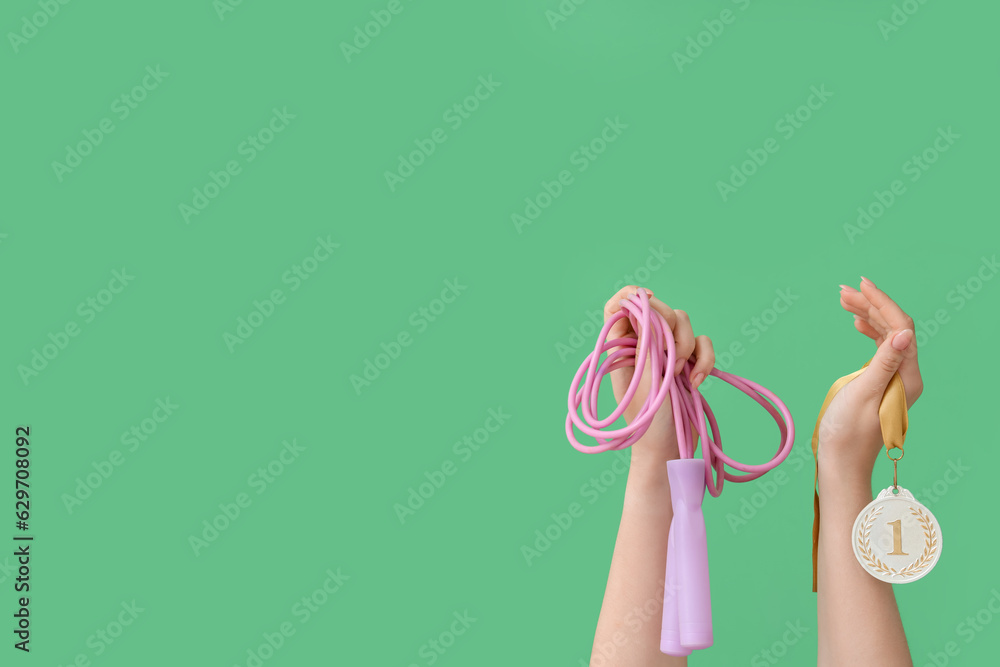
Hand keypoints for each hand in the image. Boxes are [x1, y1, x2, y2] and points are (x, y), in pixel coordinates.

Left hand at [602, 286, 714, 458]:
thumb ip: (646, 340)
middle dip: (670, 328)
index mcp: (621, 345)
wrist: (666, 450)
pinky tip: (696, 383)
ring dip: (687, 347)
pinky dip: (705, 360)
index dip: (631, 295)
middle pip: (659, 309)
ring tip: (679, 376)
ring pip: (684, 323)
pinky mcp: (689, 364)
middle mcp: (642, 345)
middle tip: (669, 358)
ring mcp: (667, 353)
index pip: (618, 306)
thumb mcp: (644, 377)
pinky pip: (703, 344)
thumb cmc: (647, 420)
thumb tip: (644, 307)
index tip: (649, 299)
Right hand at [818, 277, 923, 478]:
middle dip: (871, 305)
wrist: (841, 460)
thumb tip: (905, 333)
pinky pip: (880, 349)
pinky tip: (855, 324)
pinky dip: (867, 332)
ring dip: (867, 315)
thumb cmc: (847, 431)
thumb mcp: (863, 393)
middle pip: (894, 329)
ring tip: (844, 299)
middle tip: (844, 290)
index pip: (901, 328)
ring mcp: (895, 380)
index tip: (861, 286)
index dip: (882, 304)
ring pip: (886, 336)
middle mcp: (906, 376)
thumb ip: (884, 361)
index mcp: (907, 377)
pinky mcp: (882, 384)